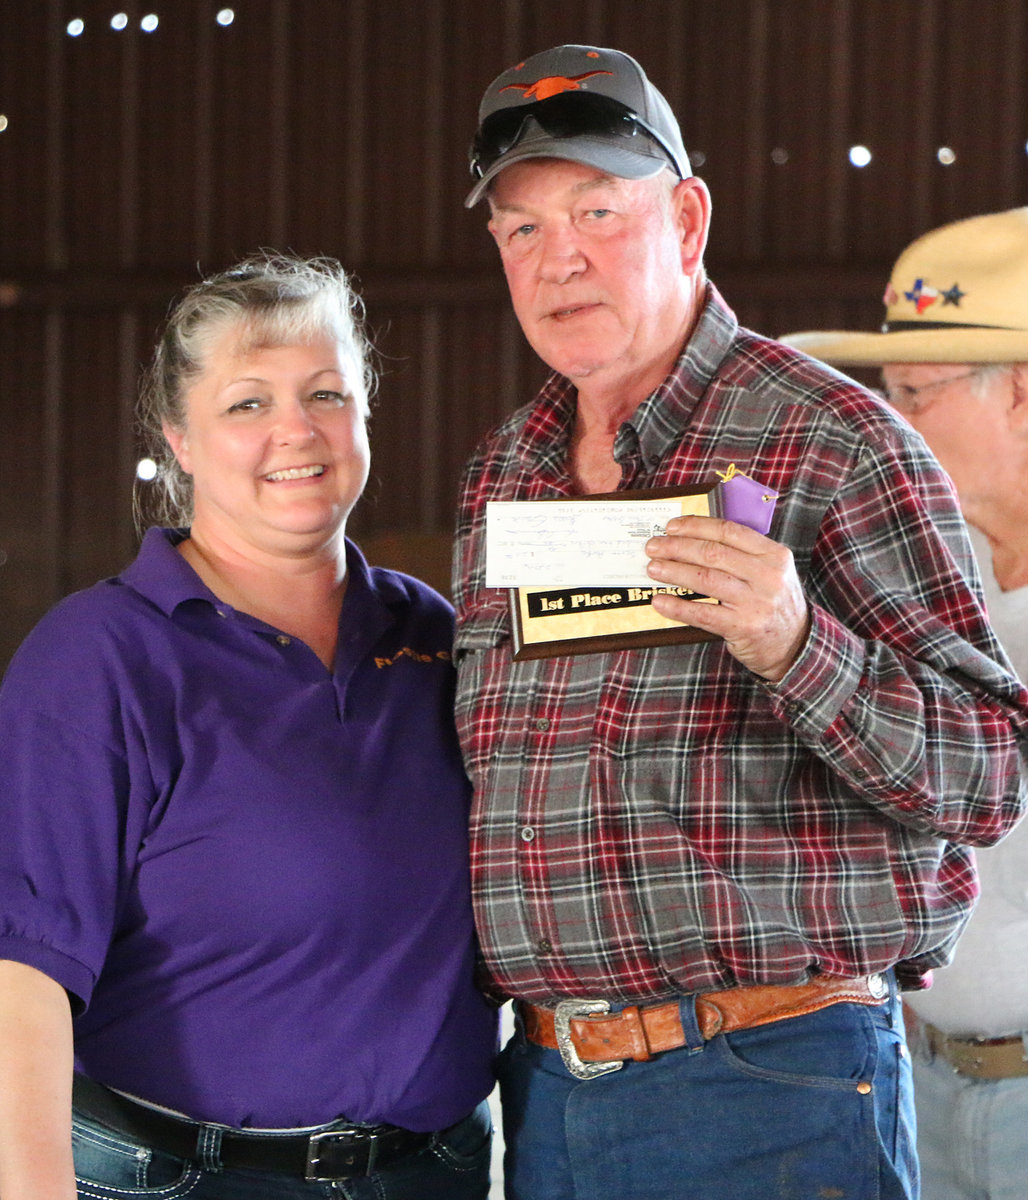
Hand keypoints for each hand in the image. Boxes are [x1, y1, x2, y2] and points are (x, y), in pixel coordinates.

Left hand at [645, 515, 809, 681]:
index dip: (696, 526)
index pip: (729, 531)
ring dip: (674, 571)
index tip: (672, 526)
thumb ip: (743, 554)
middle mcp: (768, 576)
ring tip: (653, 569)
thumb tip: (695, 538)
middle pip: (713, 553)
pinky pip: (703, 613)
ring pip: (706, 579)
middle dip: (677, 547)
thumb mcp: (771, 572)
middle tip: (653, 547)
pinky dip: (678, 607)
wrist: (795, 645)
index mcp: (774, 555)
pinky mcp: (743, 627)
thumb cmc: (773, 604)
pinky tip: (660, 601)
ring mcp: (756, 603)